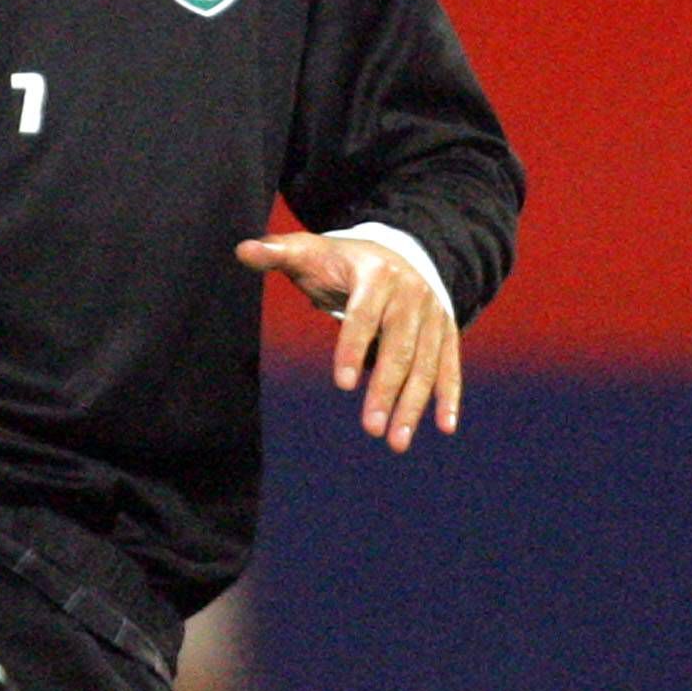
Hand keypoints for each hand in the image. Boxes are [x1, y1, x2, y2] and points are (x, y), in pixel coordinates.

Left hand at [237, 232, 460, 451]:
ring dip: (414, 404)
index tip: (342, 384)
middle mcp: (412, 295)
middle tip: (371, 429)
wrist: (401, 249)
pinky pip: (449, 366)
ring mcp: (433, 315)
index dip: (352, 348)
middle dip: (386, 389)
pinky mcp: (447, 331)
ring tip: (396, 441)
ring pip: (426, 363)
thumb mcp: (311, 251)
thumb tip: (242, 250)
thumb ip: (277, 252)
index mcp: (377, 275)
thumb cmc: (343, 261)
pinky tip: (444, 427)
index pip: (363, 315)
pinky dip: (449, 396)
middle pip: (400, 347)